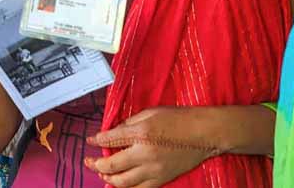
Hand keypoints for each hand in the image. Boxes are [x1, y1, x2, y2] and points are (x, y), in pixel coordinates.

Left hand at [85, 107, 218, 186]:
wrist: (204, 133)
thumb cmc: (178, 119)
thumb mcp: (149, 113)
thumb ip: (128, 124)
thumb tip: (112, 133)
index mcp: (140, 133)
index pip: (109, 140)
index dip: (95, 141)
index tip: (90, 141)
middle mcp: (145, 154)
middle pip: (111, 166)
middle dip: (95, 165)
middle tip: (88, 162)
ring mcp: (154, 170)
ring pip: (123, 183)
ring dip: (108, 179)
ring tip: (102, 174)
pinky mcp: (163, 179)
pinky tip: (119, 184)